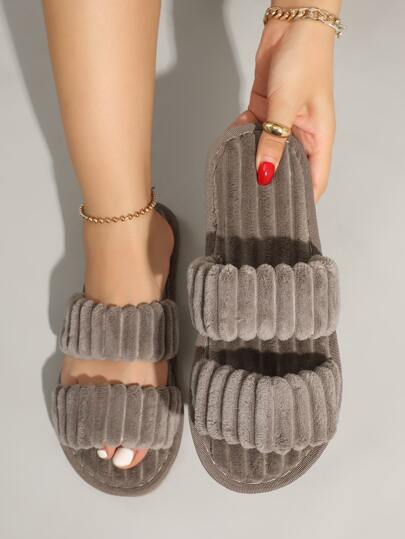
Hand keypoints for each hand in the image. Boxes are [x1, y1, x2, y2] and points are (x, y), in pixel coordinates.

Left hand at [234, 18, 335, 200]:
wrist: (291, 24)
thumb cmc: (305, 59)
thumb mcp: (287, 103)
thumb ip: (274, 139)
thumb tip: (265, 172)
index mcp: (319, 137)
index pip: (316, 179)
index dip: (304, 200)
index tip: (285, 216)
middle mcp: (301, 134)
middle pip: (288, 168)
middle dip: (273, 183)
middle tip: (255, 201)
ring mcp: (282, 123)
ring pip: (267, 151)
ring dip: (253, 161)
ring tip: (238, 179)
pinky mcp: (265, 111)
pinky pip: (252, 132)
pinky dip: (241, 138)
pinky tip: (230, 147)